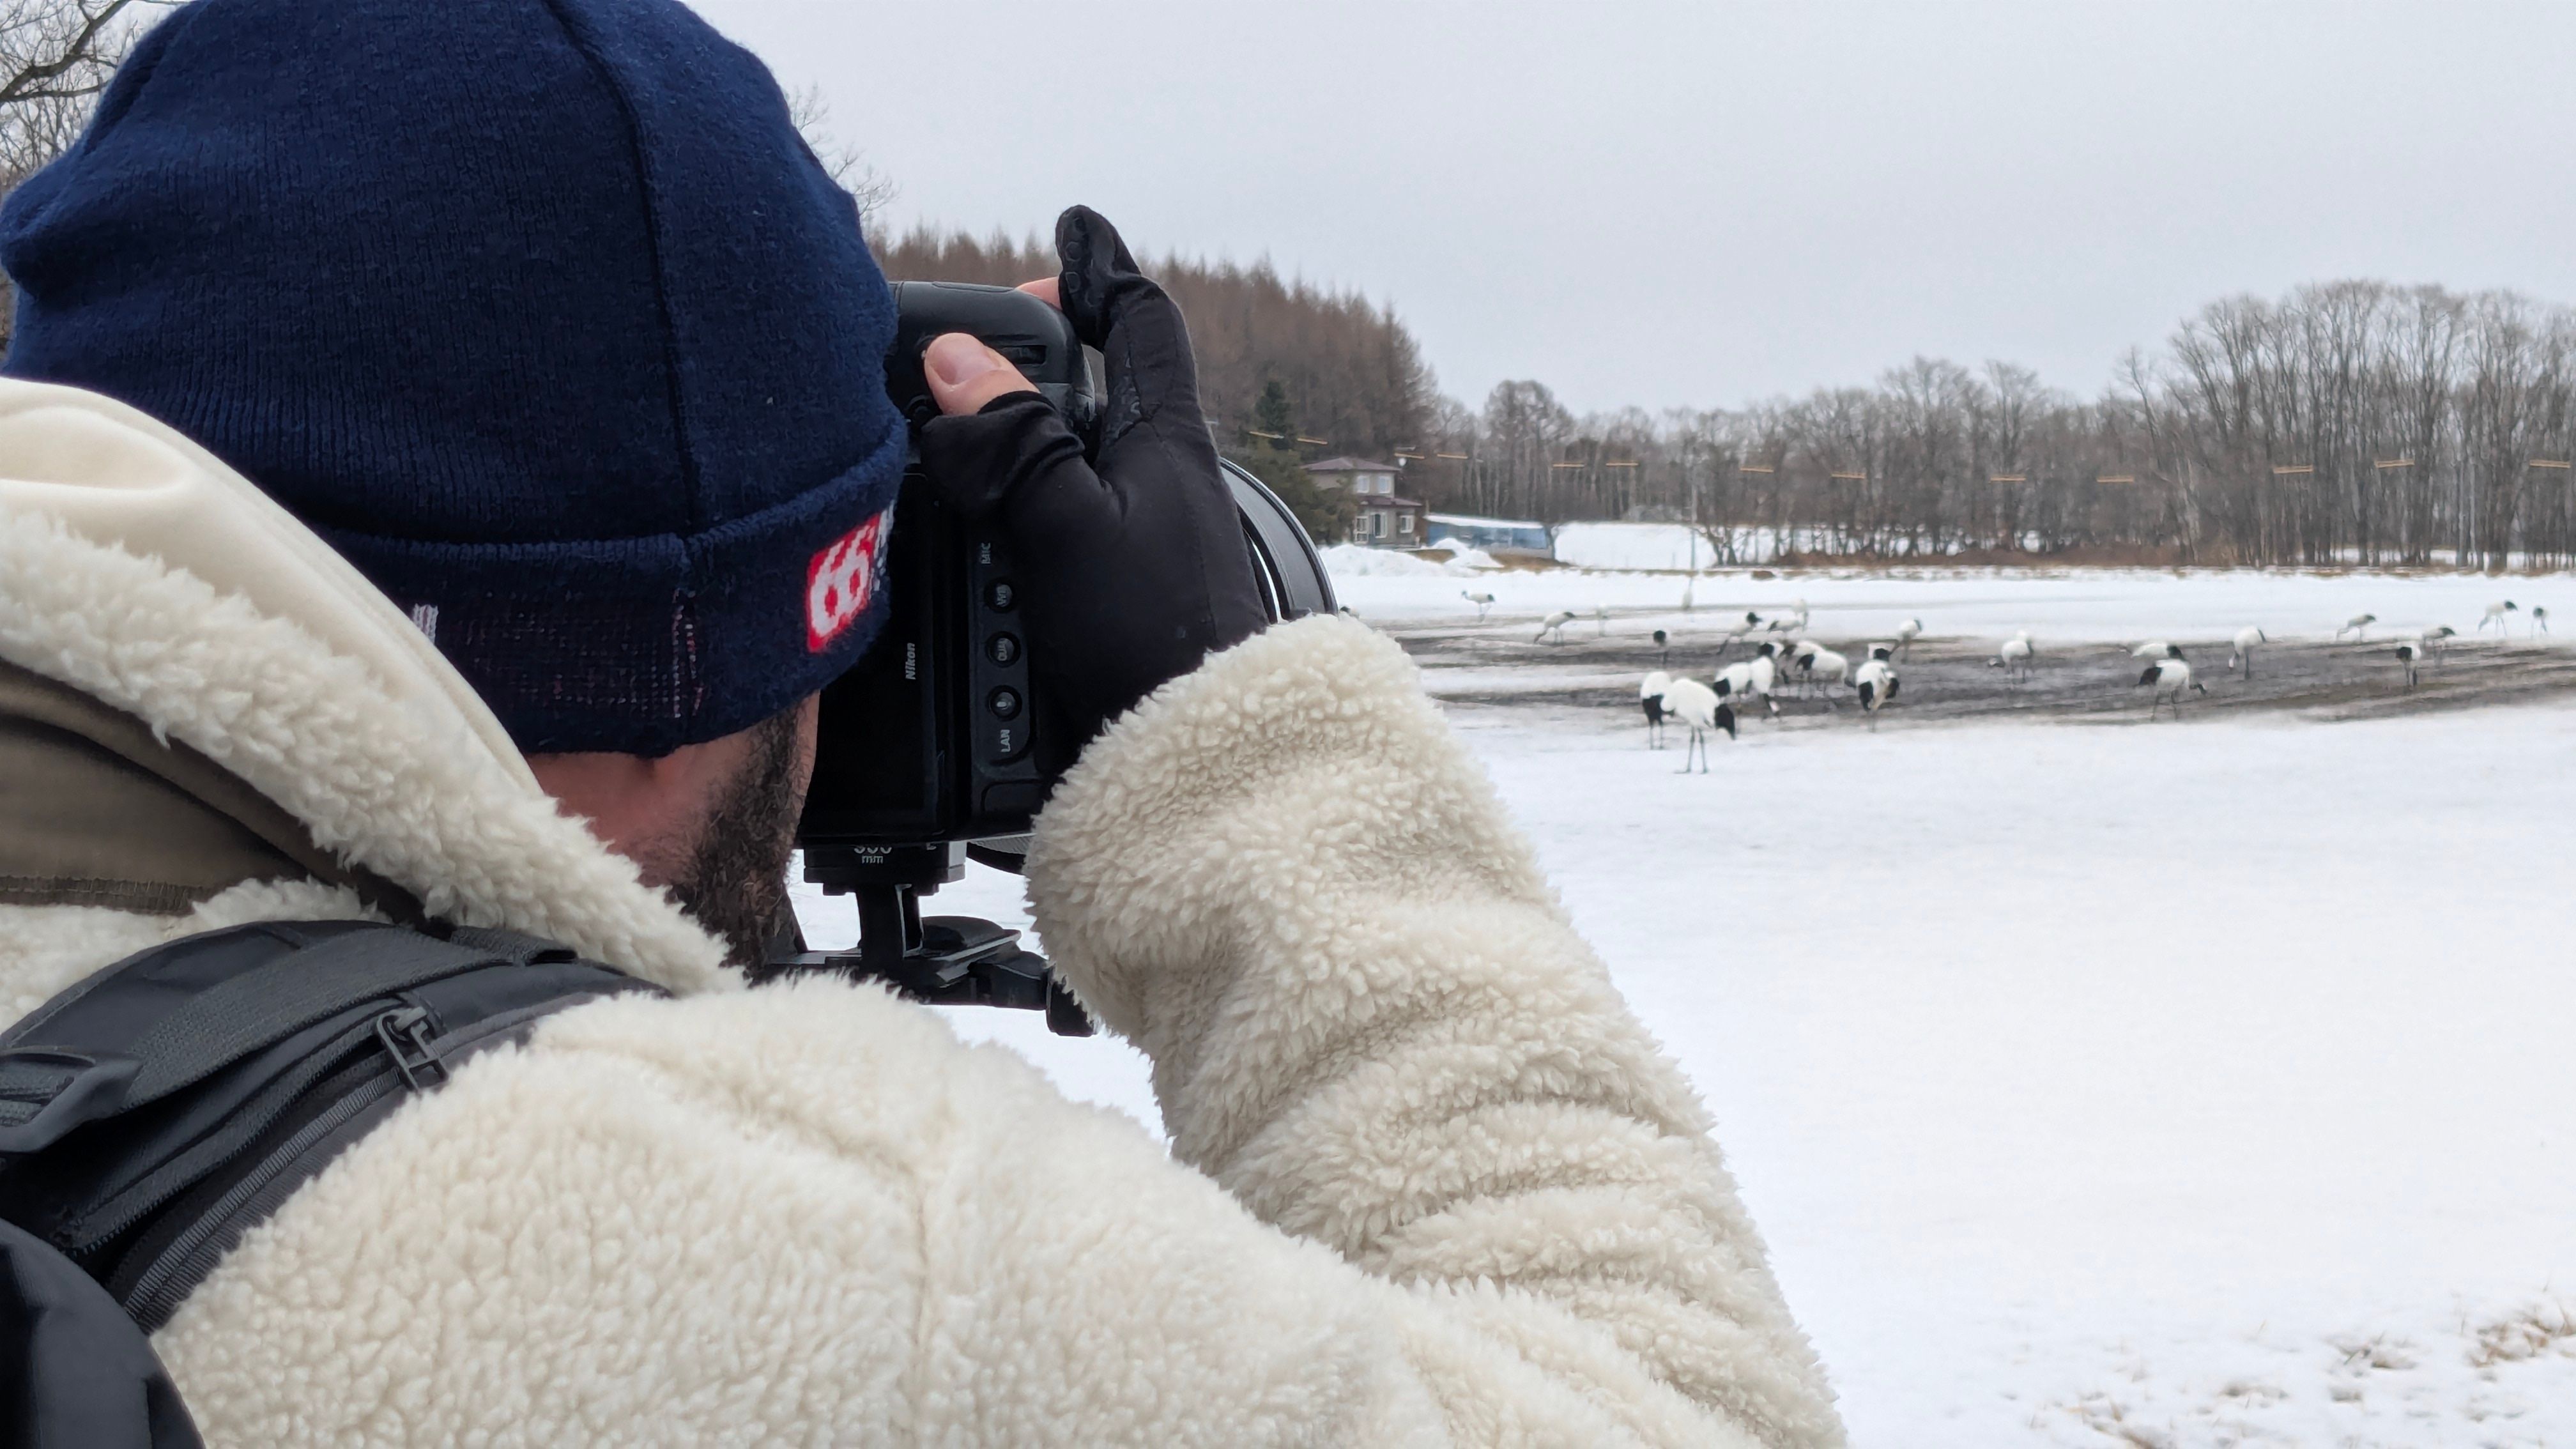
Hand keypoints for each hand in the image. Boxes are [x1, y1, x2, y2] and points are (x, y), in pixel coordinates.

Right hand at [916, 206, 1265, 753]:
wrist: (1208, 768)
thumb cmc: (1158, 647)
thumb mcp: (1068, 527)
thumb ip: (1011, 442)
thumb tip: (956, 364)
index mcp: (1165, 441)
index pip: (1142, 322)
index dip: (1105, 270)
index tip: (1074, 231)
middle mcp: (1161, 482)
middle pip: (1102, 385)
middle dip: (1049, 351)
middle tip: (984, 335)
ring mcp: (1144, 541)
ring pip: (1078, 458)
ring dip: (1023, 434)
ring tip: (959, 426)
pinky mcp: (1122, 597)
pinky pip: (1064, 522)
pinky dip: (1019, 505)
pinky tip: (982, 528)